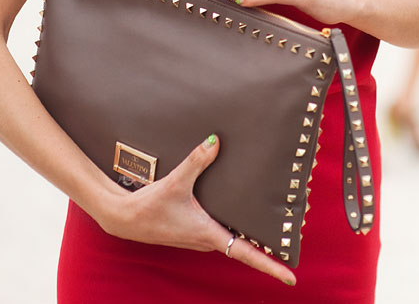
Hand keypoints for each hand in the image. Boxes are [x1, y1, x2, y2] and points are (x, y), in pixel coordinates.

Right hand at [96, 135, 295, 285]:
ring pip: (234, 239)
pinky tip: (241, 213)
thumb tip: (215, 141)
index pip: (246, 255)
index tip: (291, 277)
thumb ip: (196, 161)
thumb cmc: (149, 206)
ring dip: (252, 237)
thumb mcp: (175, 182)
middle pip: (245, 247)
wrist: (124, 218)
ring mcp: (201, 237)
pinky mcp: (194, 230)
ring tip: (276, 230)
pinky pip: (222, 231)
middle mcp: (208, 240)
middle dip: (268, 249)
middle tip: (294, 242)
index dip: (270, 266)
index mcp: (209, 234)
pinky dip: (237, 228)